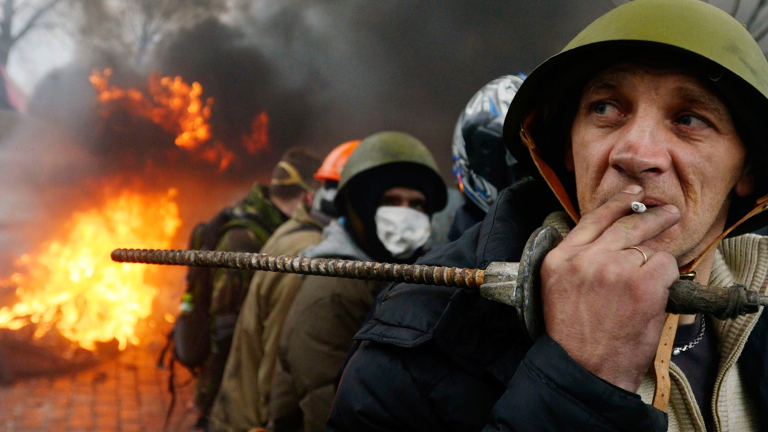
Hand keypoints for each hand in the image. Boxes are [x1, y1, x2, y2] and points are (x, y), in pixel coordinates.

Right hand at [540, 185, 680, 391]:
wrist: (583, 369)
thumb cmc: (574, 336)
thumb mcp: (559, 289)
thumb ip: (579, 260)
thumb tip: (612, 240)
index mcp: (560, 258)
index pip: (592, 218)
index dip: (617, 203)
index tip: (634, 194)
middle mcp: (585, 258)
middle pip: (626, 224)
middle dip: (651, 215)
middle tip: (668, 213)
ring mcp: (614, 269)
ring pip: (649, 248)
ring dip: (655, 264)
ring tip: (654, 279)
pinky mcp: (641, 285)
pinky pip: (665, 267)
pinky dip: (666, 280)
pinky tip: (654, 296)